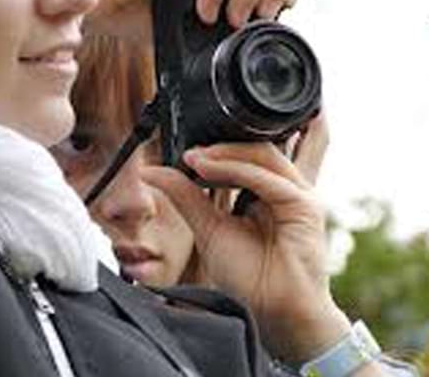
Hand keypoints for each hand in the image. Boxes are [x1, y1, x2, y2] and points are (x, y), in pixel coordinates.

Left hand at [141, 114, 351, 362]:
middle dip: (220, 145)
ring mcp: (298, 195)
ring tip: (193, 159)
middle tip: (187, 153)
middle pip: (257, 148)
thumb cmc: (248, 276)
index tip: (183, 154)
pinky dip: (236, 170)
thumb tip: (153, 171)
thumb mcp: (206, 227)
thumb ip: (185, 196)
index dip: (216, 150)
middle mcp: (284, 189)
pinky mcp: (305, 207)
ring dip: (225, 153)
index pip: (246, 155)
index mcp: (266, 192)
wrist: (273, 312)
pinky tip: (207, 170)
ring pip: (262, 156)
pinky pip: (267, 179)